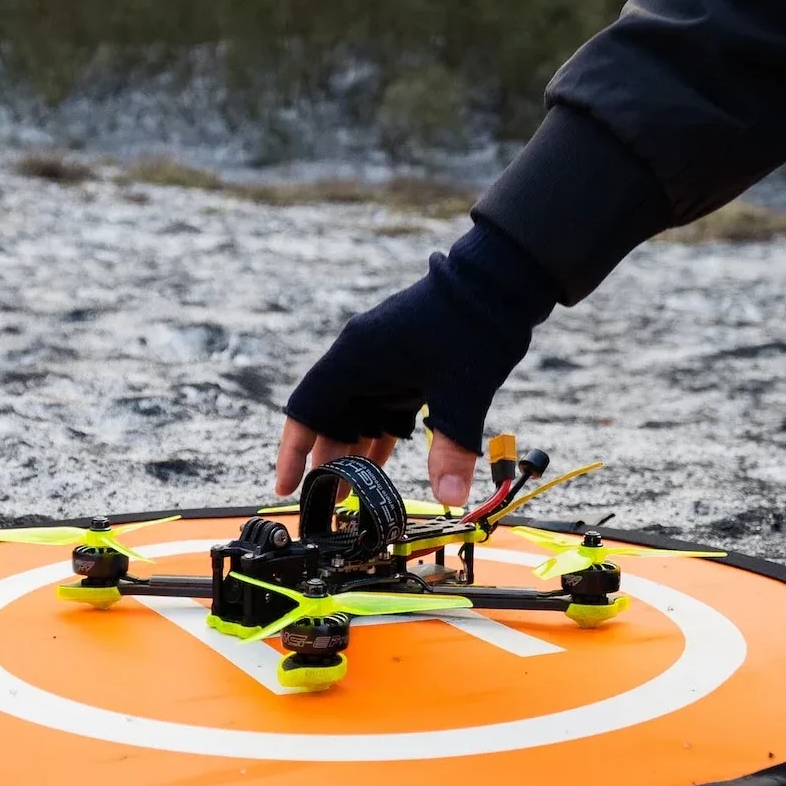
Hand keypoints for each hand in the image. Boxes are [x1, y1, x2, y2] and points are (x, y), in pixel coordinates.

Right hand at [271, 220, 558, 506]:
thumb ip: (452, 447)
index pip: (306, 410)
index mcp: (355, 358)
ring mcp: (383, 365)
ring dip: (355, 454)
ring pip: (357, 418)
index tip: (286, 486)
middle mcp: (361, 362)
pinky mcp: (407, 369)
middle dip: (328, 462)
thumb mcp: (462, 391)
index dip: (293, 452)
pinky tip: (382, 469)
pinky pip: (383, 412)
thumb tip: (450, 497)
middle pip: (330, 419)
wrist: (499, 281)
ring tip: (353, 494)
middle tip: (330, 503)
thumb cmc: (471, 324)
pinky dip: (381, 440)